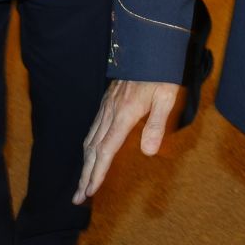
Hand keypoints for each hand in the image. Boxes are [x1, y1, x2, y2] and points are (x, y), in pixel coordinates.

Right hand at [75, 78, 180, 201]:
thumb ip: (156, 124)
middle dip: (85, 175)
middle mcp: (110, 112)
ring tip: (81, 183)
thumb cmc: (161, 73)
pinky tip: (89, 153)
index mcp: (124, 114)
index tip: (89, 191)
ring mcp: (106, 106)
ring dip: (84, 163)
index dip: (97, 172)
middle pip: (92, 150)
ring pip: (90, 139)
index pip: (106, 150)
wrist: (150, 46)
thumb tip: (148, 153)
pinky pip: (93, 128)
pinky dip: (87, 147)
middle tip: (77, 198)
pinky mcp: (107, 101)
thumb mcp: (166, 97)